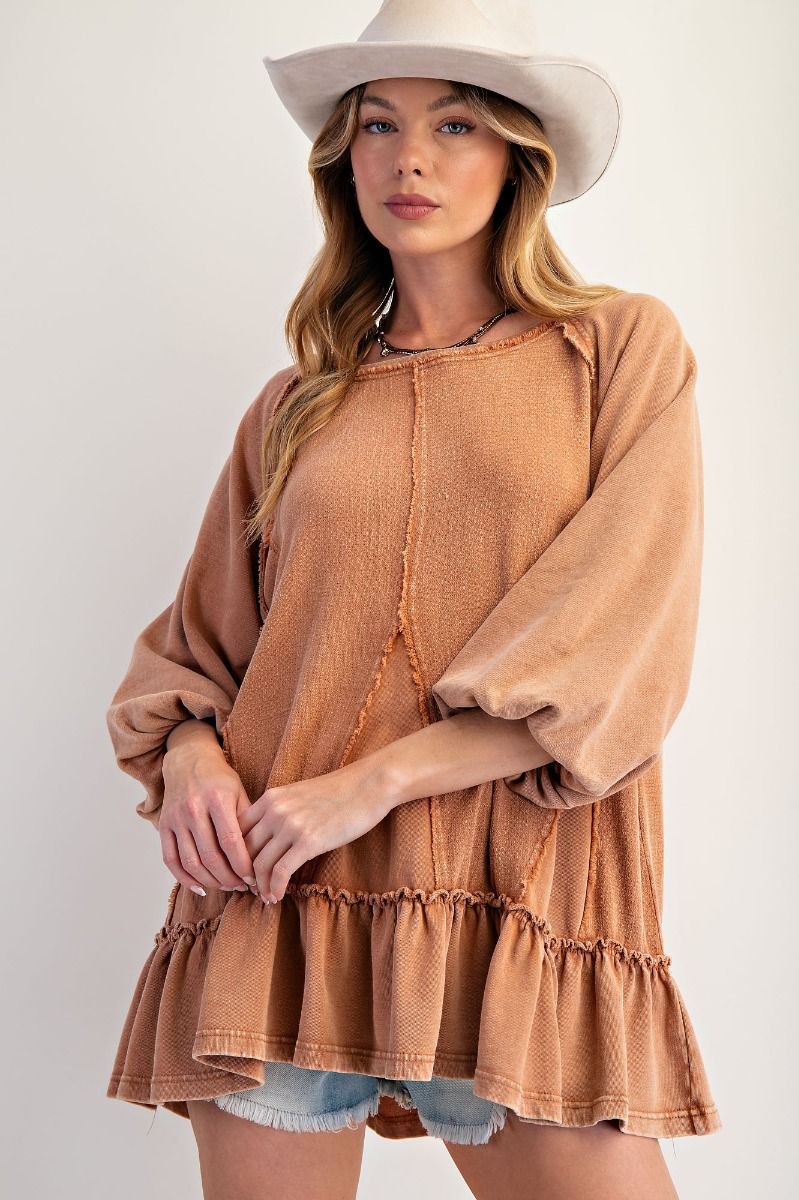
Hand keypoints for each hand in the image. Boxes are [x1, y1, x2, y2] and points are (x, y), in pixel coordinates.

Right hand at [160, 737, 257, 896]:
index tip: (254, 877)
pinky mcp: (163, 826)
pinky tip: (201, 887)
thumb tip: (261, 857)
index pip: (231, 841)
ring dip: (210, 881)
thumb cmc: (219, 779)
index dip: (243, 865)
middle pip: (210, 856)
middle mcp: (193, 808)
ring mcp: (175, 818)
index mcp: (217, 798)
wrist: (188, 761)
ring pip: (191, 862)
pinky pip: (171, 860)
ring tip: (227, 886)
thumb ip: (248, 822)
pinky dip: (185, 879)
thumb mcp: (239, 792)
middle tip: (243, 885)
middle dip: (229, 877)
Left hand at [238, 758, 394, 903]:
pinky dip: (275, 888)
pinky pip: (281, 872)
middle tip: (251, 888)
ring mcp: (291, 825)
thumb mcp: (299, 795)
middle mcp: (275, 810)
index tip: (241, 870)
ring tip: (265, 896)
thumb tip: (266, 839)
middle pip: (245, 850)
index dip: (234, 855)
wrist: (368, 785)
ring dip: (260, 886)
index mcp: (270, 798)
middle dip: (245, 874)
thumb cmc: (337, 792)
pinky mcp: (309, 841)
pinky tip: (278, 896)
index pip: (236, 830)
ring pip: (260, 864)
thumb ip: (279, 811)